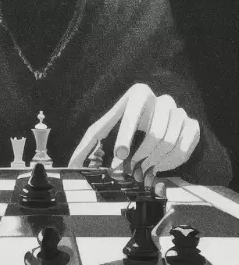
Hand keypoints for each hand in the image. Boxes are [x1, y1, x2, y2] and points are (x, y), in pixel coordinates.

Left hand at [68, 83, 199, 182]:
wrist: (155, 125)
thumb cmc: (122, 127)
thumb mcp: (104, 131)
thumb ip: (88, 144)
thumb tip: (72, 165)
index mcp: (138, 95)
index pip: (133, 113)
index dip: (127, 134)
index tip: (121, 154)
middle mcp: (162, 100)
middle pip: (156, 133)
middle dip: (141, 155)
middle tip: (131, 169)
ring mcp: (179, 112)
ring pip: (170, 144)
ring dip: (153, 162)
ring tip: (140, 169)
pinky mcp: (191, 125)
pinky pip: (183, 149)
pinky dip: (168, 164)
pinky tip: (156, 166)